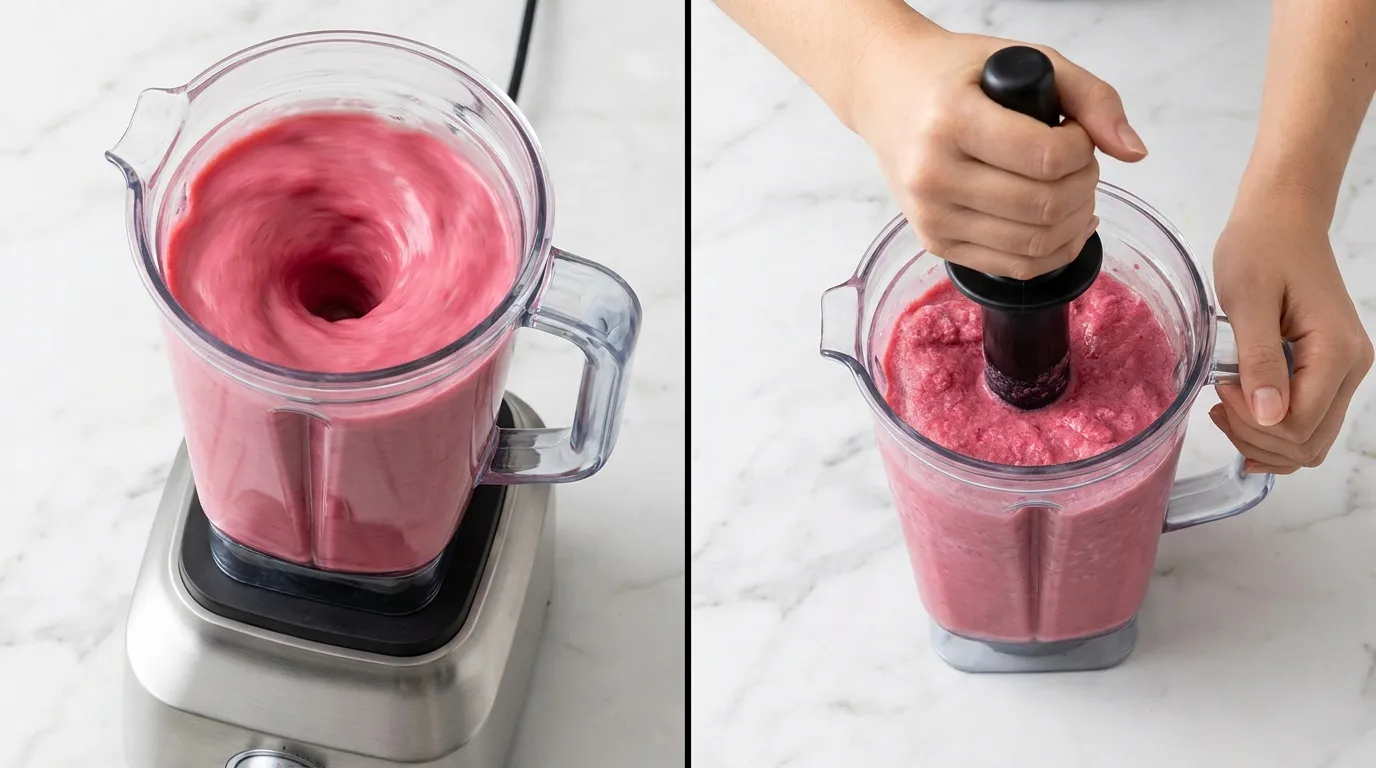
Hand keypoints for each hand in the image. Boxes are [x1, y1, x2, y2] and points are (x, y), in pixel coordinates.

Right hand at [848, 26, 1147, 279]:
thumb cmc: (954, 74)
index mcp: (950, 121)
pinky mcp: (934, 243)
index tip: (1075, 133)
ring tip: (1072, 190)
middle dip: (1084, 186)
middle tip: (1079, 163)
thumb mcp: (1025, 59)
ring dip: (1074, 220)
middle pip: (1045, 207)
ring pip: (1034, 246)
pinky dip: (1051, 251)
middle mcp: (932, 175)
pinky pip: (1012, 266)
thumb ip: (1091, 97)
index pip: (1046, 158)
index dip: (1082, 149)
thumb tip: (1134, 153)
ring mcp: (930, 216)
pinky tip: (1059, 222)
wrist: (886, 93)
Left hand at [1209, 190, 1372, 473]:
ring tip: (1225, 405)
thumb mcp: (1248, 300)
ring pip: (1308, 441)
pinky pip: (1307, 421)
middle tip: (1219, 402)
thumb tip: (1270, 417)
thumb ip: (1259, 359)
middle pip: (1308, 444)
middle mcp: (1352, 368)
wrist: (1281, 219)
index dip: (1252, 422)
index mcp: (1337, 352)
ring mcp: (1344, 371)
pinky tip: (1239, 410)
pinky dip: (1272, 428)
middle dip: (1256, 439)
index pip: (1299, 426)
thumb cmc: (1261, 248)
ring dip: (1262, 439)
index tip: (1221, 385)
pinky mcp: (1329, 369)